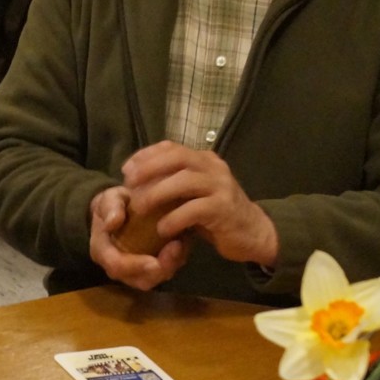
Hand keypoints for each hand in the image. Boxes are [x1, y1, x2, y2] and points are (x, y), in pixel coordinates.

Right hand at [89, 184, 190, 290]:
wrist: (123, 207)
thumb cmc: (115, 204)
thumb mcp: (109, 198)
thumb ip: (110, 207)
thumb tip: (112, 222)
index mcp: (103, 252)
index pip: (117, 266)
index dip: (135, 266)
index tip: (154, 262)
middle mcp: (118, 267)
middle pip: (139, 280)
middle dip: (160, 270)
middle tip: (177, 249)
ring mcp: (136, 270)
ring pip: (155, 279)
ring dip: (171, 265)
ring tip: (182, 244)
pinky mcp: (151, 268)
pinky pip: (165, 272)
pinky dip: (177, 260)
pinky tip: (184, 242)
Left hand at [121, 142, 277, 267]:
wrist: (253, 232)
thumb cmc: (217, 213)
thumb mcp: (195, 193)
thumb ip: (175, 182)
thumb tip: (139, 181)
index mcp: (205, 160)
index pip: (172, 148)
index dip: (146, 155)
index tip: (126, 169)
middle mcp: (214, 168)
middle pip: (178, 157)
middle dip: (149, 168)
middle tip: (129, 183)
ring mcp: (221, 187)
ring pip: (184, 181)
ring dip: (157, 193)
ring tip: (139, 208)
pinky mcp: (224, 209)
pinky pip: (194, 210)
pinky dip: (174, 219)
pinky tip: (162, 229)